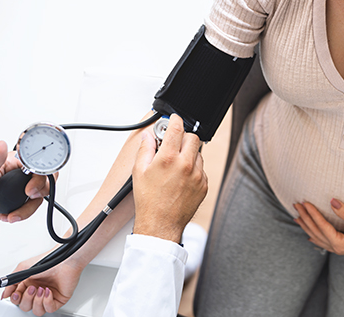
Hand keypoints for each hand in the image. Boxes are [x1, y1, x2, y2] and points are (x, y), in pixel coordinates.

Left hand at [0, 141, 52, 224]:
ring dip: (29, 207)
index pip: (37, 162)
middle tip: (27, 195)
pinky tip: (11, 214)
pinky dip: (24, 213)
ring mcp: (24, 186)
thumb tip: (1, 145)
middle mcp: (22, 173)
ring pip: (42, 194)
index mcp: (14, 161)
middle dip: (40, 190)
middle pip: (46, 177)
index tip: (29, 187)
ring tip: (13, 212)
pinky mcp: (24, 199)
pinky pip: (34, 206)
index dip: (39, 174)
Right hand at [1, 252, 81, 315]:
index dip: (16, 299)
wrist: (65, 260)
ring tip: (41, 289)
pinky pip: (49, 310)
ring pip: (36, 311)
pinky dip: (47, 302)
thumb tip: (4, 294)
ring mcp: (47, 296)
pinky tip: (48, 292)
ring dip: (37, 301)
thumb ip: (11, 282)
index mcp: (28, 284)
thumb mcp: (23, 268)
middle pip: (25, 307)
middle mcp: (37, 291)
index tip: (16, 293)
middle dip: (27, 299)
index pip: (18, 300)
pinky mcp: (58, 300)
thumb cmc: (48, 261)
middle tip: (32, 288)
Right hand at [132, 114, 207, 243]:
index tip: (173, 119)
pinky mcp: (204, 185)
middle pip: (192, 137)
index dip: (174, 120)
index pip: (176, 128)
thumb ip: (145, 149)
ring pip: (198, 152)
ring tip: (176, 165)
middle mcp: (186, 164)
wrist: (161, 224)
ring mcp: (197, 175)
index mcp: (168, 158)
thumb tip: (148, 136)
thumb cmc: (149, 201)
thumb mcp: (139, 172)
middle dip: (183, 137)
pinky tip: (181, 177)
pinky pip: (201, 168)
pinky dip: (193, 168)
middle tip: (173, 144)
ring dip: (189, 153)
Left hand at [293, 199, 343, 255]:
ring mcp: (338, 249)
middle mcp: (336, 248)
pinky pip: (323, 242)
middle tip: (296, 205)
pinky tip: (309, 234)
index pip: (321, 226)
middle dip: (305, 218)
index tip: (304, 202)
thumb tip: (332, 201)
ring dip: (306, 226)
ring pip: (317, 237)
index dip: (312, 213)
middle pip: (315, 231)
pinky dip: (314, 236)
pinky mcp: (342, 247)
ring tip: (297, 217)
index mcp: (339, 243)